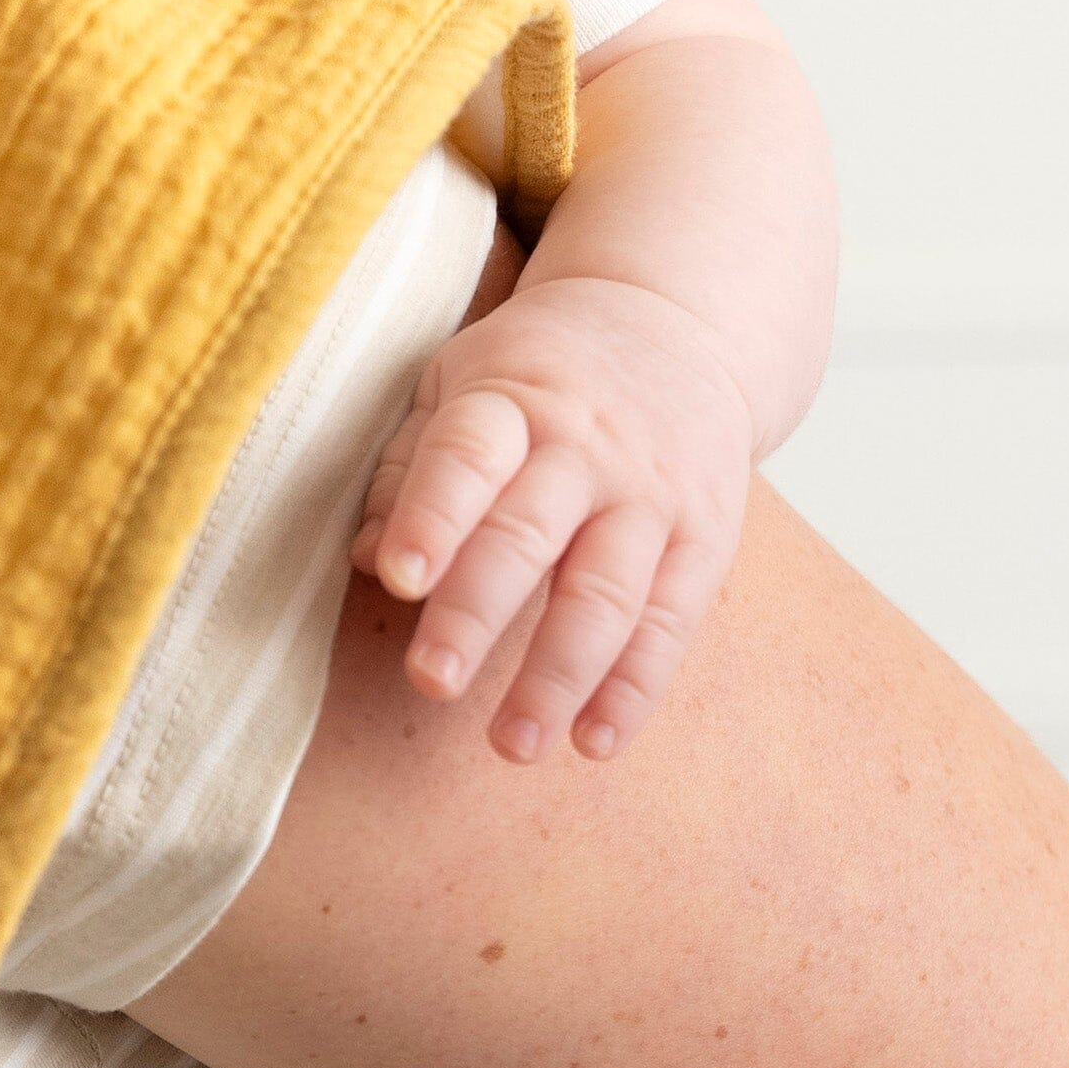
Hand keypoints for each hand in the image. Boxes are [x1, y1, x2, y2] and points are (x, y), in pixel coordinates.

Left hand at [350, 274, 753, 763]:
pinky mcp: (704, 540)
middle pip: (528, 534)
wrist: (676, 323)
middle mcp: (585, 449)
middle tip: (431, 681)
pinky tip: (595, 740)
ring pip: (604, 594)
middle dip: (477, 612)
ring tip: (512, 744)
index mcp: (511, 399)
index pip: (467, 455)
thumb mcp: (463, 379)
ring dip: (557, 675)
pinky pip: (669, 623)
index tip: (396, 574)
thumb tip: (363, 555)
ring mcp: (650, 497)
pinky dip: (634, 688)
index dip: (431, 514)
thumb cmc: (540, 367)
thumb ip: (413, 463)